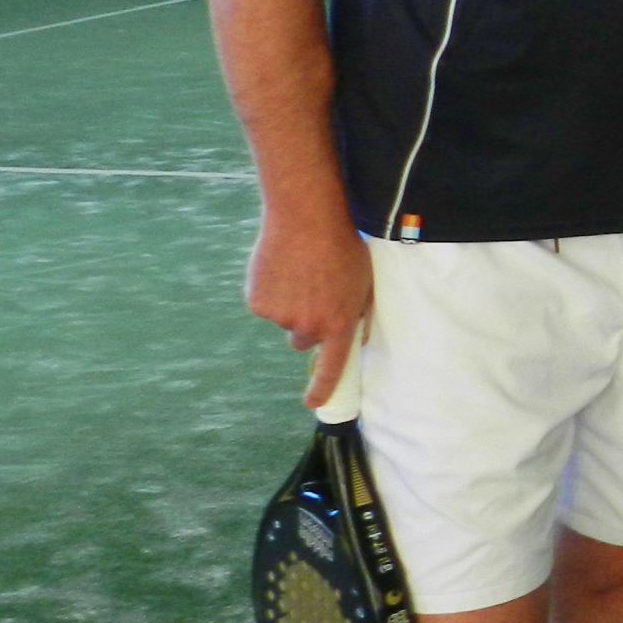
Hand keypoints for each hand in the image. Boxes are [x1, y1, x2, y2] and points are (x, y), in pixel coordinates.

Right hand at [245, 210, 372, 406]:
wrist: (307, 219)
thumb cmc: (343, 247)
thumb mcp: (364, 283)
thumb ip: (359, 314)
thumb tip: (358, 340)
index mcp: (338, 323)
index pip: (331, 367)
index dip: (322, 388)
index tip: (313, 403)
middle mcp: (308, 326)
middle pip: (302, 340)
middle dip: (306, 324)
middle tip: (312, 293)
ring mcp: (280, 316)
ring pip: (283, 319)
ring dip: (289, 303)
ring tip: (299, 272)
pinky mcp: (258, 303)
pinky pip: (264, 305)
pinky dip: (269, 291)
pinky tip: (280, 268)